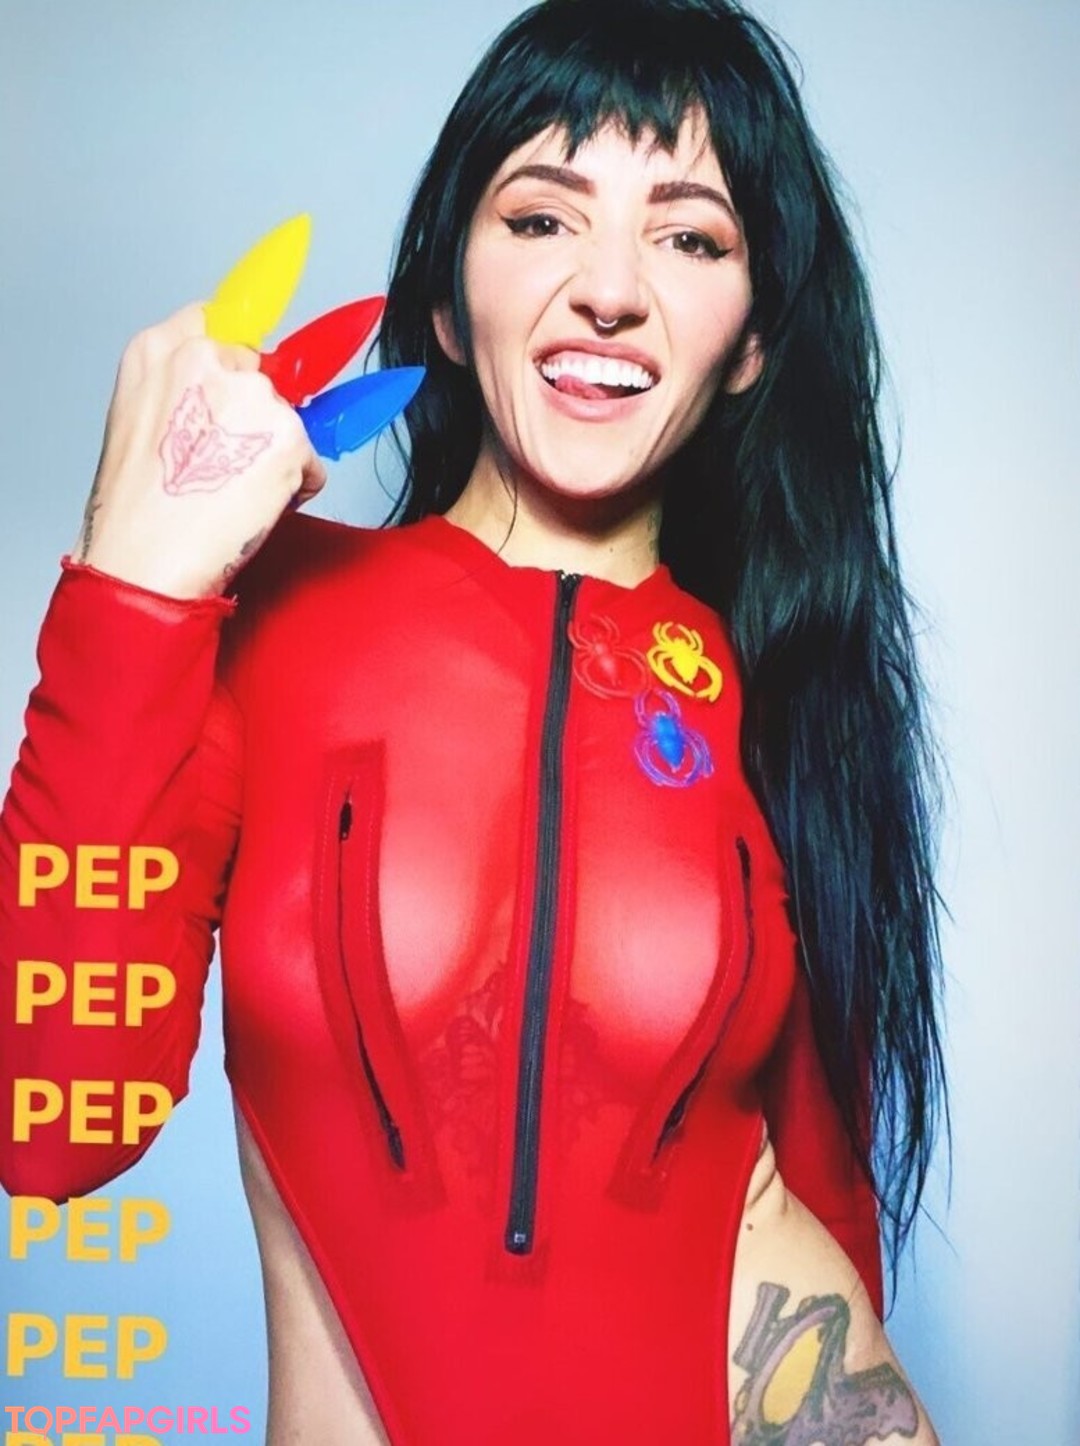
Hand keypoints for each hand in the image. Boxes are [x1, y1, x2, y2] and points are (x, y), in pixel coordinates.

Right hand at [73, 303, 327, 597]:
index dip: (235, 362)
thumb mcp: (138, 423)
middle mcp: (207, 361)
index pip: (220, 322)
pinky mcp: (288, 436)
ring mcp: (252, 396)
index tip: (242, 381)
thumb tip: (224, 400)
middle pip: (263, 375)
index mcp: (159, 352)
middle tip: (226, 465)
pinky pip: (311, 464)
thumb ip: (181, 393)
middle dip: (257, 418)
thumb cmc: (134, 511)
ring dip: (276, 456)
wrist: (143, 561)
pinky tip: (252, 509)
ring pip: (288, 421)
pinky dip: (294, 490)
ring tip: (231, 492)